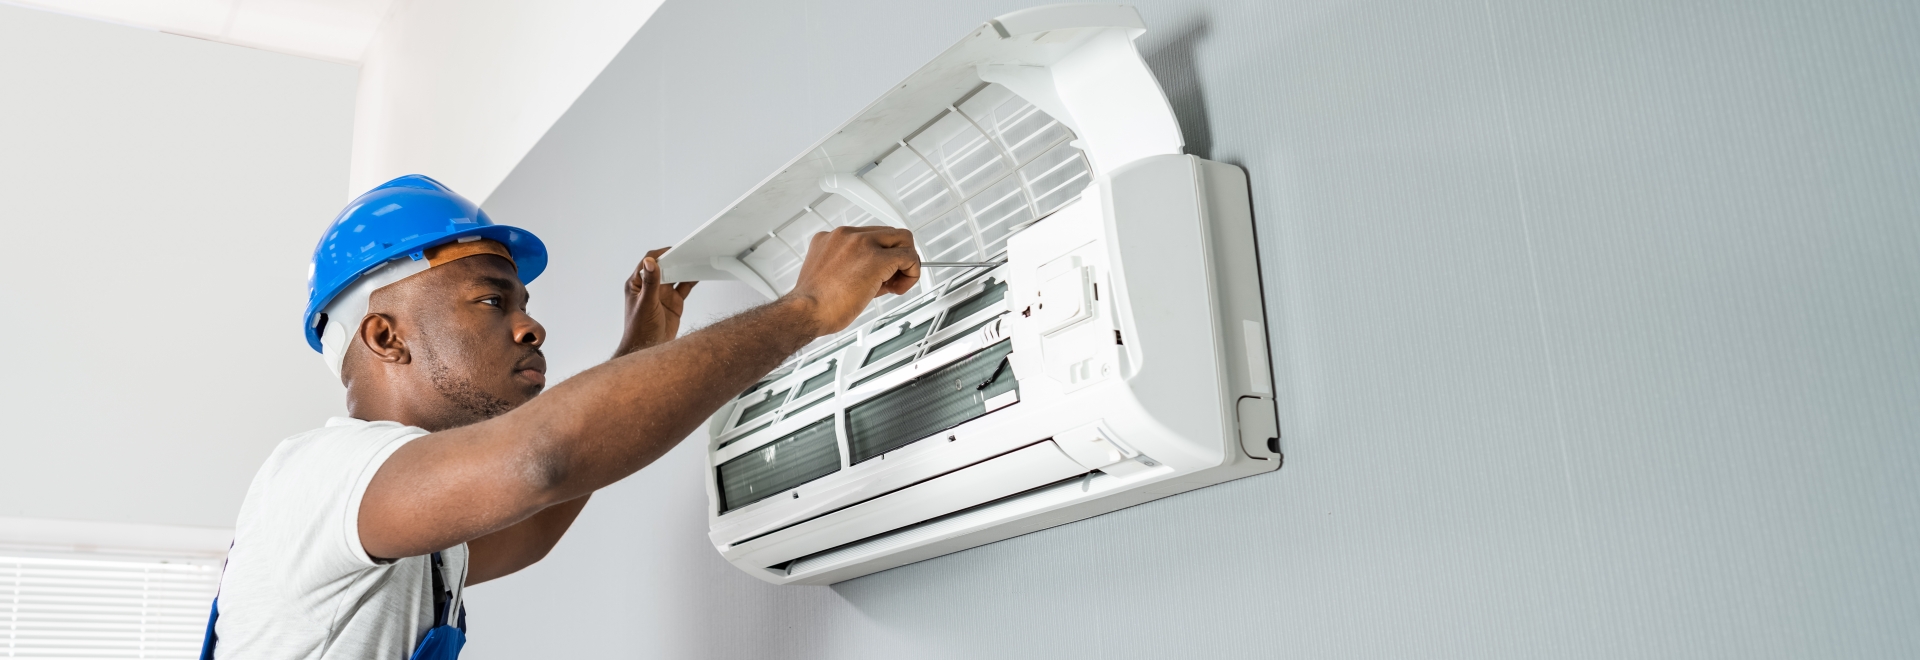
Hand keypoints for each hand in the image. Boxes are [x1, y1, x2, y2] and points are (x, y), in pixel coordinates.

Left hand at [615, 247, 696, 356]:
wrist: (647, 349)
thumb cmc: (638, 329)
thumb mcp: (645, 304)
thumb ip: (650, 283)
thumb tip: (651, 262)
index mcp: (637, 283)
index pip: (649, 262)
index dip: (661, 254)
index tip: (674, 250)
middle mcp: (650, 287)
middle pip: (665, 266)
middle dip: (676, 259)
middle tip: (689, 253)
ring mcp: (663, 294)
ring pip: (676, 276)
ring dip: (685, 269)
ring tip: (696, 261)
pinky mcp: (674, 303)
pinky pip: (684, 288)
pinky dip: (692, 281)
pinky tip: (699, 274)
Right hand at [784, 226, 919, 336]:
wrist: (806, 312)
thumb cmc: (814, 304)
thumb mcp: (830, 276)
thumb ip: (853, 268)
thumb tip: (878, 277)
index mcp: (833, 238)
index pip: (870, 237)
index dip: (880, 256)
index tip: (878, 275)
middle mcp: (846, 235)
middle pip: (889, 234)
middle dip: (896, 257)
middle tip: (891, 281)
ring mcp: (861, 242)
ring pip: (903, 239)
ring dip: (905, 263)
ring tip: (894, 286)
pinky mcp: (876, 257)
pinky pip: (908, 256)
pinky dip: (912, 272)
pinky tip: (899, 288)